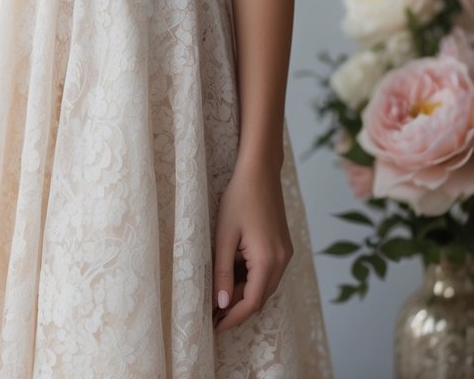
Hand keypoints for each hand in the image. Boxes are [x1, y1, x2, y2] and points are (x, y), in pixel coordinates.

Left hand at [212, 161, 293, 333]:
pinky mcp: (284, 246)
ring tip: (219, 298)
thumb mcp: (224, 235)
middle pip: (260, 297)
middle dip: (237, 309)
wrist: (260, 171)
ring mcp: (285, 253)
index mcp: (268, 260)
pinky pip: (269, 273)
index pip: (251, 302)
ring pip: (265, 286)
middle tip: (212, 315)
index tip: (214, 326)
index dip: (233, 317)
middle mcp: (282, 261)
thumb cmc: (239, 198)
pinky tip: (234, 277)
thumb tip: (222, 303)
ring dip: (245, 295)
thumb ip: (224, 271)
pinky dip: (252, 280)